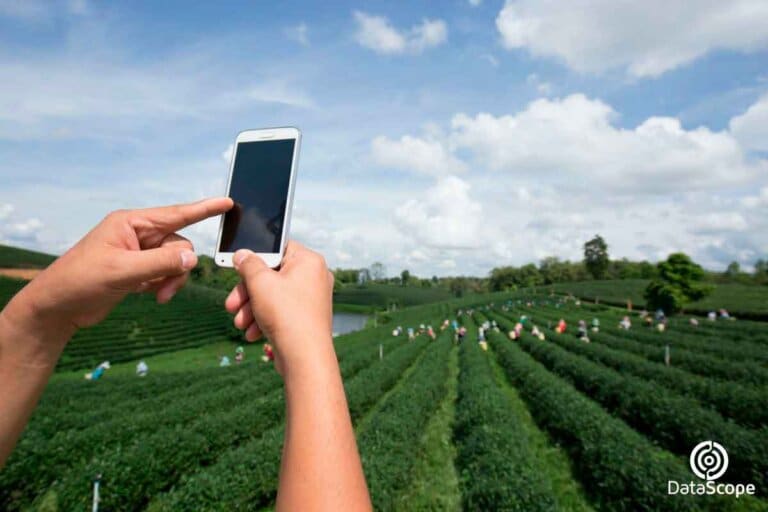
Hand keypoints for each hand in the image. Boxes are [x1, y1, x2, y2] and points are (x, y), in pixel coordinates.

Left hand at [10, 198, 232, 330]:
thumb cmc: (81, 281)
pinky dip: (163, 285)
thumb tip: (192, 258)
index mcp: (131, 223)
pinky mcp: (138, 270)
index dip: (204, 209)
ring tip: (158, 296)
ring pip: (174, 261)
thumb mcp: (122, 271)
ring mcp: (138, 253)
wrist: (58, 307)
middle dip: (177, 268)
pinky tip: (149, 295)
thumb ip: (160, 263)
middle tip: (164, 290)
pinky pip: (165, 273)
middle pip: (178, 245)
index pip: (176, 214)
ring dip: (171, 280)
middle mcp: (137, 234)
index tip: (228, 203)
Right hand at [225, 241, 334, 375]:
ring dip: (252, 309)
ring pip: (273, 296)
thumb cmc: (286, 314)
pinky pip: (281, 311)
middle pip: (272, 275)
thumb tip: (242, 254)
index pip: (278, 248)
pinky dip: (264, 319)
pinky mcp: (306, 317)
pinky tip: (252, 333)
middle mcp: (314, 277)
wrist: (305, 357)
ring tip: (239, 323)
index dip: (256, 257)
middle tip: (231, 304)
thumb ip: (248, 264)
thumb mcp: (259, 282)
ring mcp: (312, 298)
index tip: (237, 266)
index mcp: (309, 261)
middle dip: (247, 292)